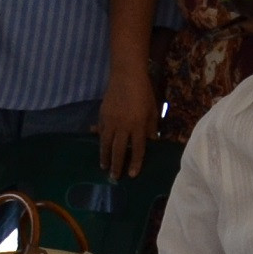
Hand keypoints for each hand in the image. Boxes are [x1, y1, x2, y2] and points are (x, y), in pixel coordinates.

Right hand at [96, 59, 154, 177]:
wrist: (126, 76)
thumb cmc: (144, 92)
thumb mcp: (153, 110)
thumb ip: (151, 127)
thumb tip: (151, 141)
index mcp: (139, 126)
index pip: (138, 149)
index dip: (135, 163)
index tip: (132, 175)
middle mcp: (124, 126)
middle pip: (119, 150)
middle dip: (117, 165)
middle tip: (114, 177)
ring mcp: (111, 121)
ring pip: (106, 144)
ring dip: (105, 157)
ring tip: (104, 167)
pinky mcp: (102, 116)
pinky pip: (100, 132)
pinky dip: (99, 140)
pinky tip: (99, 147)